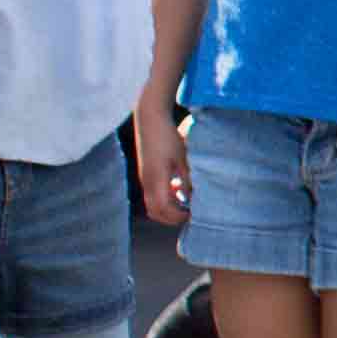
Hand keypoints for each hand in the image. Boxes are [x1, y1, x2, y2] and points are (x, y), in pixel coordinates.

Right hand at [130, 110, 191, 226]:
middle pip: (155, 212)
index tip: (192, 214)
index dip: (178, 216)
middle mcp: (147, 182)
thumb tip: (191, 199)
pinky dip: (163, 198)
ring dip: (167, 208)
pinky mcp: (144, 173)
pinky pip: (151, 194)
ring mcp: (144, 178)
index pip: (164, 208)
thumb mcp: (182, 158)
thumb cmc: (168, 137)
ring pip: (152, 204)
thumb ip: (186, 179)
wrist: (149, 119)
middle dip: (171, 218)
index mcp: (157, 179)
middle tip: (189, 214)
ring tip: (184, 202)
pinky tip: (176, 188)